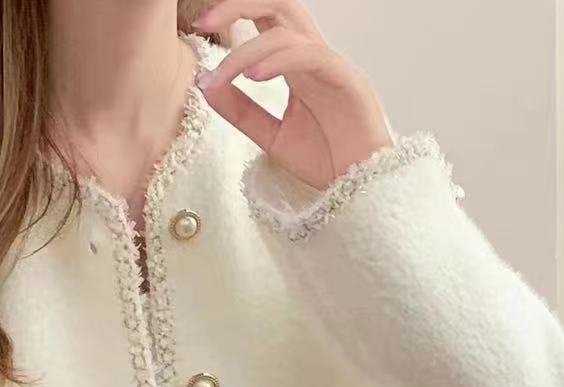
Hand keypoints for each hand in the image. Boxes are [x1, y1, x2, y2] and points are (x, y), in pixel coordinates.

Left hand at [191, 1, 393, 190]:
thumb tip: (205, 85)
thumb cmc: (326, 162)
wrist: (361, 190)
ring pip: (288, 31)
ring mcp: (331, 66)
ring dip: (248, 49)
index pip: (266, 22)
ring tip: (224, 75)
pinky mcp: (348, 80)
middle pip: (279, 6)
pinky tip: (254, 76)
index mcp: (297, 66)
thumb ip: (240, 111)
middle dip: (240, 5)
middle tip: (207, 20)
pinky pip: (310, 55)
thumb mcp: (270, 137)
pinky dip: (278, 60)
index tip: (202, 26)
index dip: (234, 14)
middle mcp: (313, 58)